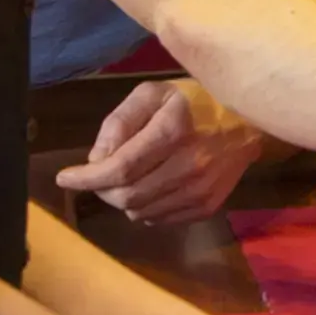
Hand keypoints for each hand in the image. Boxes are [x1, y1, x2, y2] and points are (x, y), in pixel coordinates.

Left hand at [55, 79, 269, 225]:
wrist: (250, 121)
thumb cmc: (195, 101)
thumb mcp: (153, 94)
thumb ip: (120, 122)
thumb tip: (97, 159)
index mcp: (173, 131)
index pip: (119, 168)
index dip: (86, 177)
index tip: (65, 178)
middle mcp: (189, 165)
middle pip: (127, 195)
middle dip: (101, 190)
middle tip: (97, 176)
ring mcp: (201, 190)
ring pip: (140, 212)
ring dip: (123, 200)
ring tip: (128, 179)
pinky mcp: (208, 205)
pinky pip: (160, 220)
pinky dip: (145, 208)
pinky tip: (150, 188)